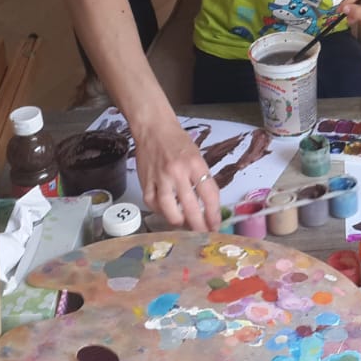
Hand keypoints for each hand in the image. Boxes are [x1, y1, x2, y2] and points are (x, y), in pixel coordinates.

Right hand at [133, 113, 221, 229]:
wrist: (154, 128)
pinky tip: (167, 212)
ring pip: (169, 211)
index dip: (214, 214)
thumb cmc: (178, 142)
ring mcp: (160, 178)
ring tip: (185, 225)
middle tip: (202, 232)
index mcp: (195, 164)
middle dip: (199, 225)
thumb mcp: (197, 157)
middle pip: (191, 207)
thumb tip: (208, 206)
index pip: (209, 194)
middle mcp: (178, 172)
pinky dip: (160, 212)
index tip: (215, 224)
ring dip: (179, 222)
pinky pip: (153, 205)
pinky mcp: (145, 182)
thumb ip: (202, 179)